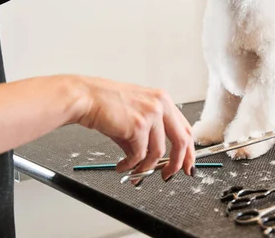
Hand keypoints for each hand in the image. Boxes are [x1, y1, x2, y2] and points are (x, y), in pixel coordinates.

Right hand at [72, 76, 194, 181]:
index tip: (187, 163)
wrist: (85, 98)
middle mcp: (161, 105)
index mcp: (163, 100)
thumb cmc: (105, 104)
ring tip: (134, 172)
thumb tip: (152, 160)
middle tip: (168, 175)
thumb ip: (148, 135)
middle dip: (177, 164)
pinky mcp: (138, 125)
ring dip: (146, 167)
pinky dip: (130, 165)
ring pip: (158, 152)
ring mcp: (151, 114)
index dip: (188, 150)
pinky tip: (122, 166)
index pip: (185, 128)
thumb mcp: (135, 115)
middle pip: (181, 141)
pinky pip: (139, 154)